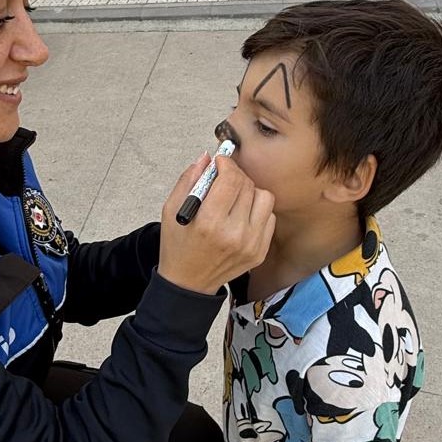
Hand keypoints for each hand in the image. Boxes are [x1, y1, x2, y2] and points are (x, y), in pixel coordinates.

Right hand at [158, 154, 274, 295]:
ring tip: (234, 199)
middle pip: (248, 185)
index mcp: (209, 223)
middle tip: (223, 179)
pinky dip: (257, 211)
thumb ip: (188, 180)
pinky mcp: (260, 251)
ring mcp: (251, 244)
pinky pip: (270, 217)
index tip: (220, 163)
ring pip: (265, 198)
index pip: (231, 179)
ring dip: (249, 192)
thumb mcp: (171, 210)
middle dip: (235, 176)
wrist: (189, 283)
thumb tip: (206, 158)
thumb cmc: (178, 246)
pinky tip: (241, 216)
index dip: (226, 164)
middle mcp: (234, 234)